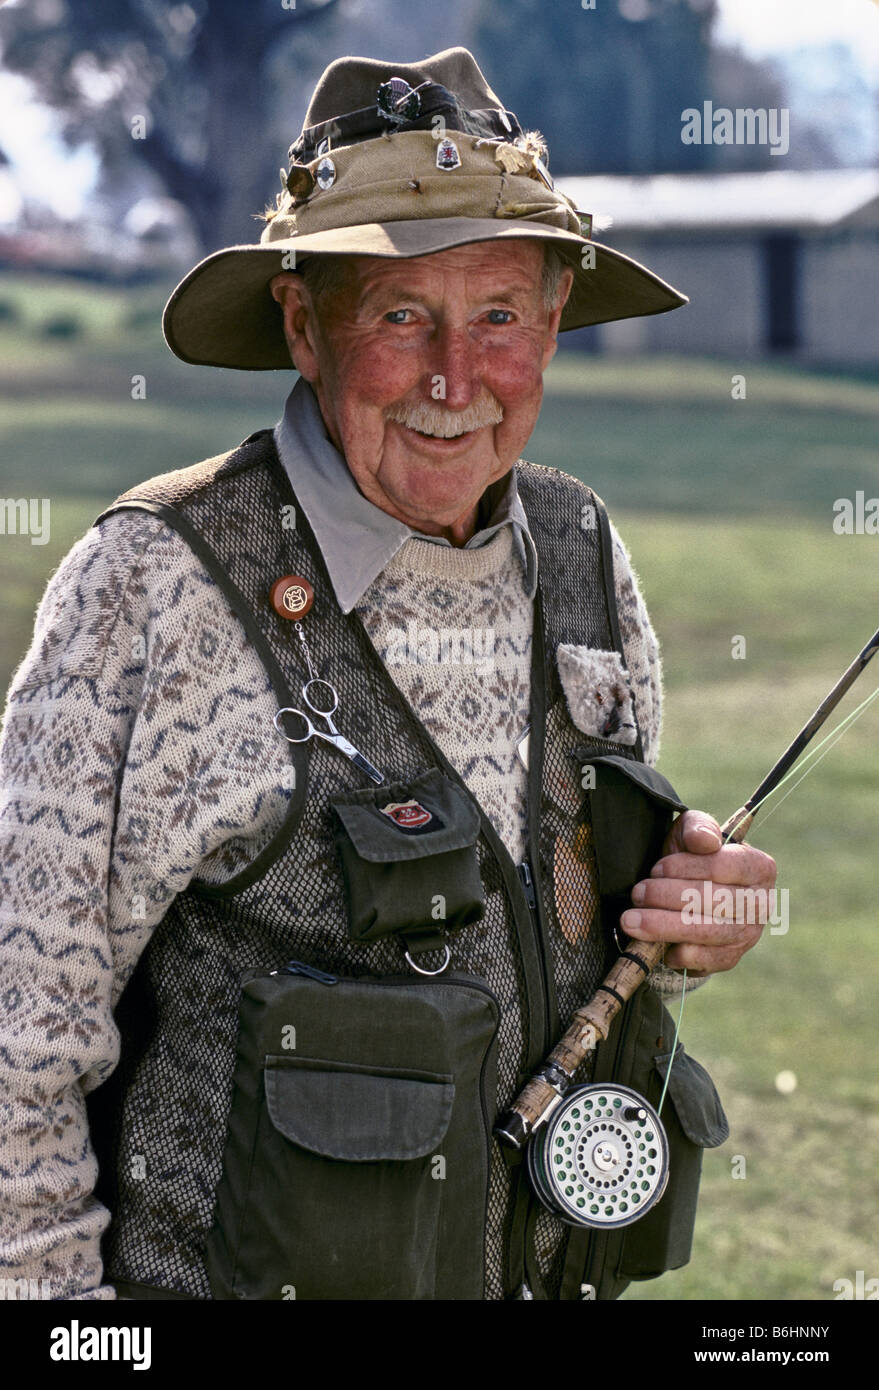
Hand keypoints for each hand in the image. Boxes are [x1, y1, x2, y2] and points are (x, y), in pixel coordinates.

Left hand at [619, 809, 776, 974]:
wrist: (684, 892)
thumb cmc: (690, 857)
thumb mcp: (690, 832)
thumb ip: (698, 827)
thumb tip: (706, 840)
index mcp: (759, 867)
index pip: (723, 866)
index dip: (685, 868)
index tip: (657, 868)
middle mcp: (761, 903)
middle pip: (714, 901)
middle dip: (667, 897)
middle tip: (637, 893)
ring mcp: (749, 934)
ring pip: (708, 932)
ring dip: (665, 927)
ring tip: (631, 921)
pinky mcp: (732, 957)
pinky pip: (709, 961)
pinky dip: (681, 955)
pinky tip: (659, 947)